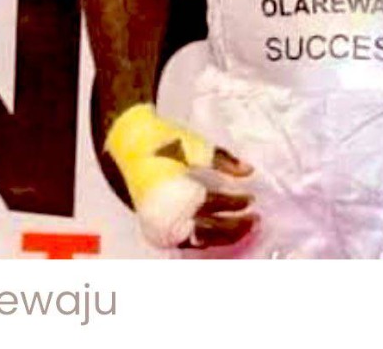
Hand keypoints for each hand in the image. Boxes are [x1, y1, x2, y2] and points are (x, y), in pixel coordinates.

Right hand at [105, 103, 257, 249]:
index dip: (236, 203)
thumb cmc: (163, 141)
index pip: (214, 206)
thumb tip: (249, 171)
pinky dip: (204, 237)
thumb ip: (224, 160)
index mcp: (178, 194)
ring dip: (221, 236)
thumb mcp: (196, 145)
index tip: (252, 198)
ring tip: (242, 229)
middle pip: (207, 232)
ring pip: (196, 241)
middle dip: (234, 228)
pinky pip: (184, 240)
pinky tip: (219, 231)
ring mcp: (160, 224)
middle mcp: (168, 215)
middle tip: (255, 220)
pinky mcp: (156, 226)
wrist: (127, 142)